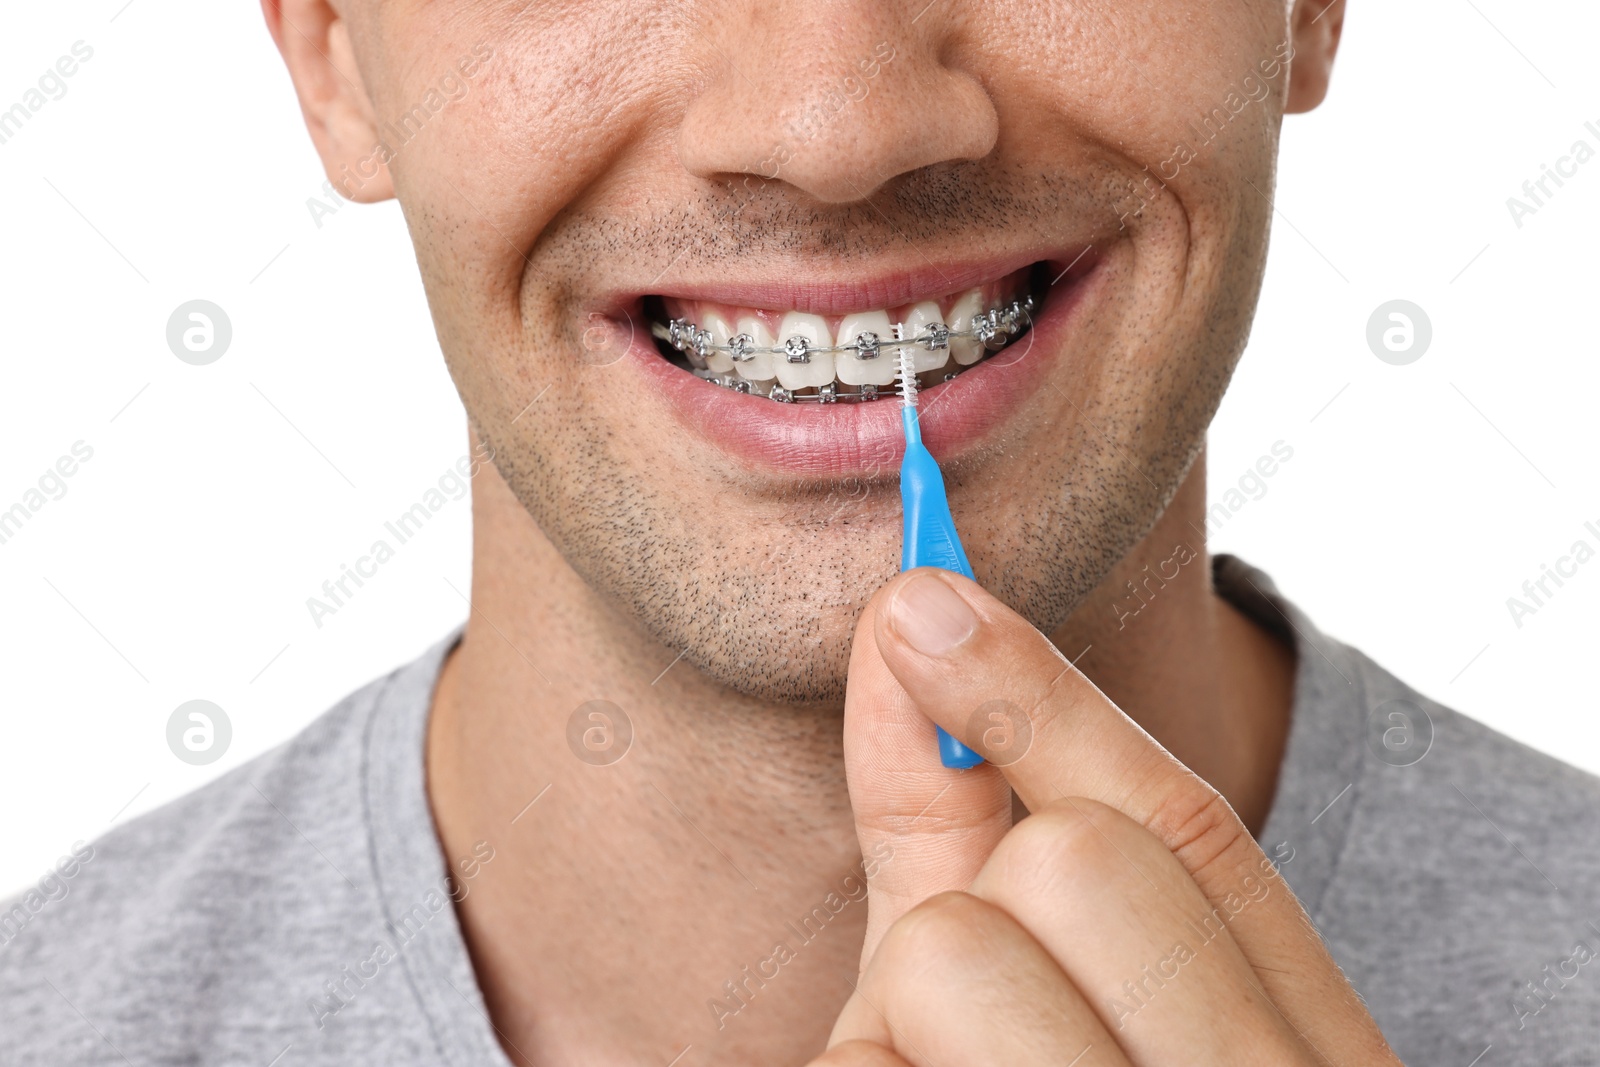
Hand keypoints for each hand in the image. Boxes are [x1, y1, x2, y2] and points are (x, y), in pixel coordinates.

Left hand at [812, 568, 1398, 1066]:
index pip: (1188, 826)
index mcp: (1311, 1060)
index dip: (1042, 697)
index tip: (919, 604)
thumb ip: (978, 831)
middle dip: (980, 908)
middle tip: (993, 1022)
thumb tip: (910, 636)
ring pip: (947, 951)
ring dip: (902, 1016)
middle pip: (1068, 864)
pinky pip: (866, 1060)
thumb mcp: (1058, 1006)